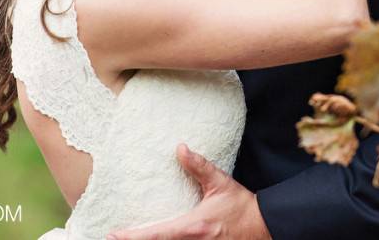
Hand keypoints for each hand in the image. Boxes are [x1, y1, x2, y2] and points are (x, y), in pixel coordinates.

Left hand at [106, 144, 270, 239]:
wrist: (264, 226)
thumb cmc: (241, 205)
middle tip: (115, 238)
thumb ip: (199, 166)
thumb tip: (180, 148)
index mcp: (194, 226)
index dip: (133, 236)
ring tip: (131, 238)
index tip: (114, 234)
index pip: (157, 234)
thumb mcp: (220, 183)